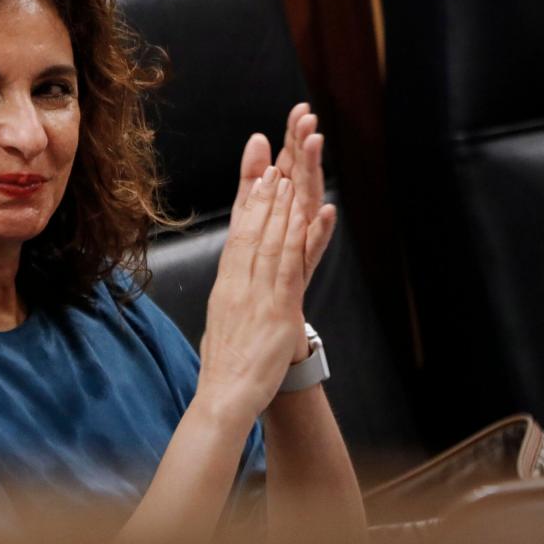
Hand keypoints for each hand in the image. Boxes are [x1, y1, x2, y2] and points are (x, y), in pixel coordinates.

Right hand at [195, 106, 336, 424]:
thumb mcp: (226, 320)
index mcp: (228, 281)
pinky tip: (319, 211)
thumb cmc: (227, 364)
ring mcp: (259, 291)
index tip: (258, 165)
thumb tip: (234, 282)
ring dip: (283, 200)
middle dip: (266, 185)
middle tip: (275, 148)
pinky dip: (309, 236)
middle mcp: (240, 279)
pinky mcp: (280, 306)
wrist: (224, 395)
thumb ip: (233, 295)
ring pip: (273, 236)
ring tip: (291, 168)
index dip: (249, 194)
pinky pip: (296, 264)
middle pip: (253, 223)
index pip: (239, 228)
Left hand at [238, 104, 336, 291]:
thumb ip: (253, 177)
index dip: (294, 137)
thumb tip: (259, 137)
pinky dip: (321, 231)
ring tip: (316, 147)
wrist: (262, 322)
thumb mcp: (250, 214)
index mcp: (284, 205)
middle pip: (302, 178)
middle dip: (305, 148)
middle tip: (309, 120)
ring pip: (309, 206)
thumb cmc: (261, 265)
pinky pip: (313, 248)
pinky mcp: (303, 270)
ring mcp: (303, 244)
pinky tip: (327, 211)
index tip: (300, 109)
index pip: (290, 165)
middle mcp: (298, 221)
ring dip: (313, 176)